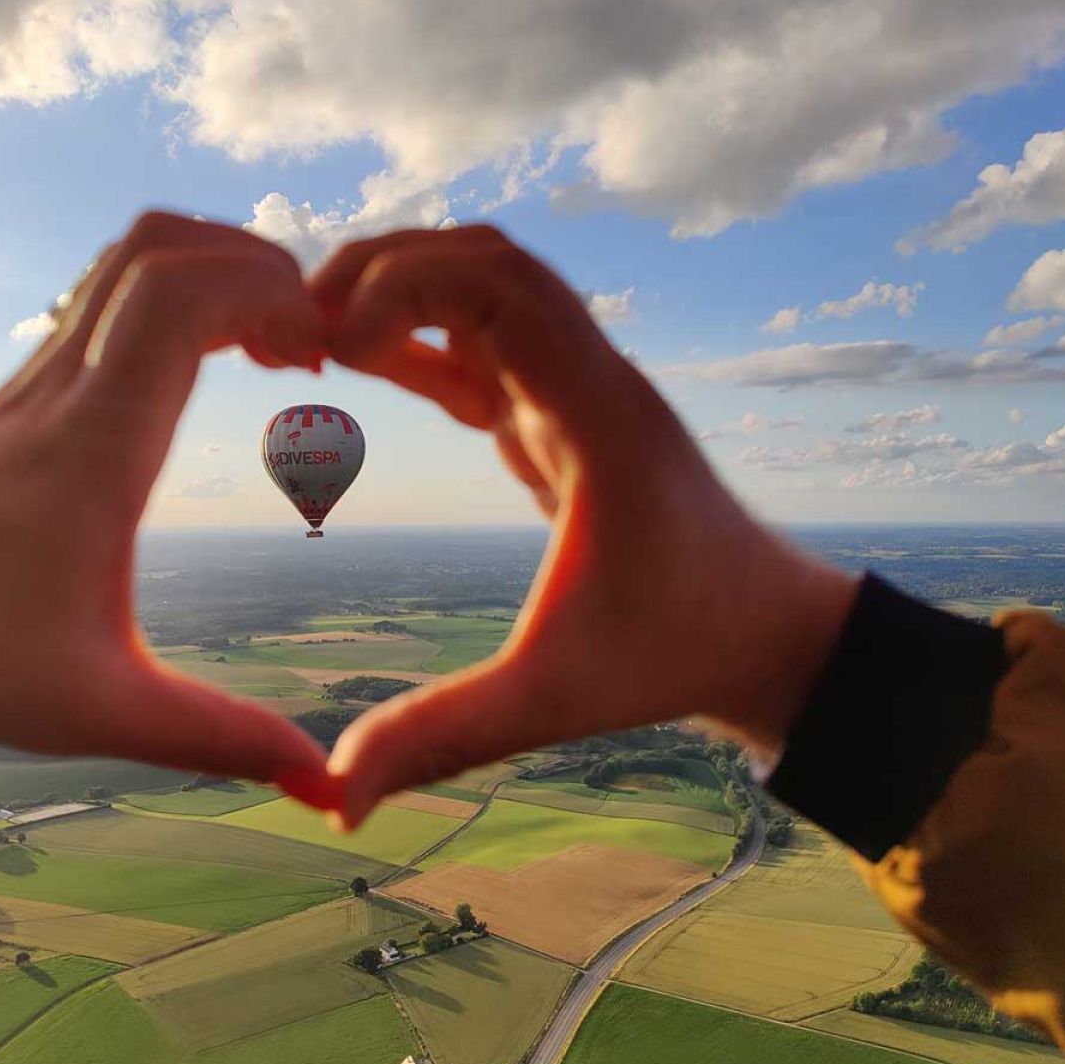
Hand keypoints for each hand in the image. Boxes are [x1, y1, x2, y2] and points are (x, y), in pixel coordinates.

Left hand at [0, 211, 334, 803]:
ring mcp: (34, 383)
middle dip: (255, 265)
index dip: (267, 292)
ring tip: (269, 345)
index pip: (180, 298)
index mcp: (95, 447)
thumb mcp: (100, 712)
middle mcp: (62, 390)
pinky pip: (104, 300)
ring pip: (125, 260)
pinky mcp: (21, 397)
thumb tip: (325, 789)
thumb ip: (221, 741)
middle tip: (310, 342)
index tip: (319, 355)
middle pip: (159, 247)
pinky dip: (173, 299)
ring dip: (212, 272)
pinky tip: (204, 373)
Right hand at [312, 225, 856, 825]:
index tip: (328, 336)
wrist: (765, 635)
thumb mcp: (552, 700)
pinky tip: (362, 364)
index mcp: (598, 417)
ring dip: (408, 292)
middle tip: (299, 317)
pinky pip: (489, 347)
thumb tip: (335, 800)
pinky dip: (423, 338)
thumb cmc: (673, 655)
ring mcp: (582, 394)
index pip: (503, 288)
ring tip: (315, 332)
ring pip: (491, 291)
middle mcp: (593, 383)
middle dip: (391, 269)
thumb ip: (443, 737)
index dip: (406, 285)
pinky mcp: (567, 420)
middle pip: (490, 263)